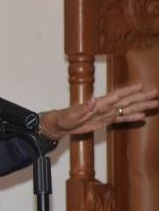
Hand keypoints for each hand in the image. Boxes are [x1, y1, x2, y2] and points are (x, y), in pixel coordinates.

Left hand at [40, 83, 158, 139]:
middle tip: (156, 92)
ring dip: (141, 106)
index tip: (141, 85)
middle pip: (127, 100)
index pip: (117, 95)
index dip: (129, 90)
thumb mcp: (73, 115)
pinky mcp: (105, 120)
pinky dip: (132, 117)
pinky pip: (121, 118)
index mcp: (99, 104)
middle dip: (142, 97)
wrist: (61, 124)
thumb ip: (84, 107)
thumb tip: (93, 99)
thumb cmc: (65, 119)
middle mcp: (105, 107)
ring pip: (128, 108)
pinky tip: (143, 116)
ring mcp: (107, 113)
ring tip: (156, 103)